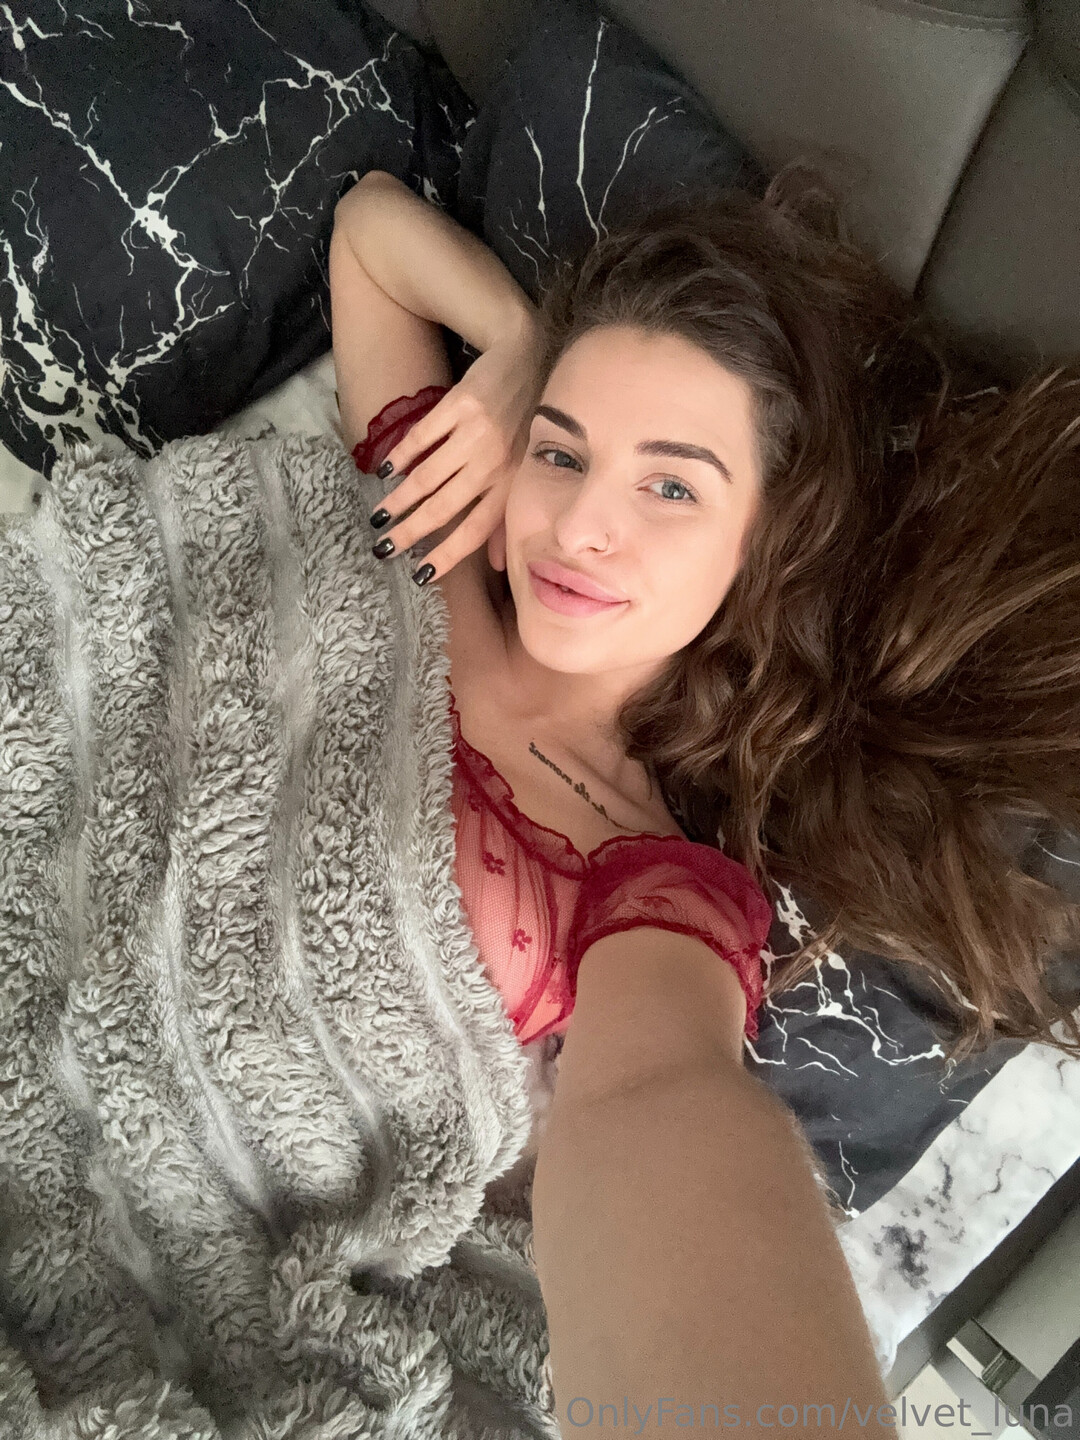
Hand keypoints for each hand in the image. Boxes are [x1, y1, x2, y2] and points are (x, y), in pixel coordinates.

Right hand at [367, 323, 542, 582]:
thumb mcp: (526, 471)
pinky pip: (422, 437)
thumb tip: (499, 566)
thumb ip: (509, 517)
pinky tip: (384, 472)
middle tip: (383, 548)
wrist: (526, 358)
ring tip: (378, 516)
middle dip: (410, 532)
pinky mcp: (459, 405)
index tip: (418, 574)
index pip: (475, 531)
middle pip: (444, 508)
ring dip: (398, 500)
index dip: (445, 555)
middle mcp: (494, 463)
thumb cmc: (525, 422)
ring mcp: (476, 433)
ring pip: (428, 476)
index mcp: (510, 485)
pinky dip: (400, 456)